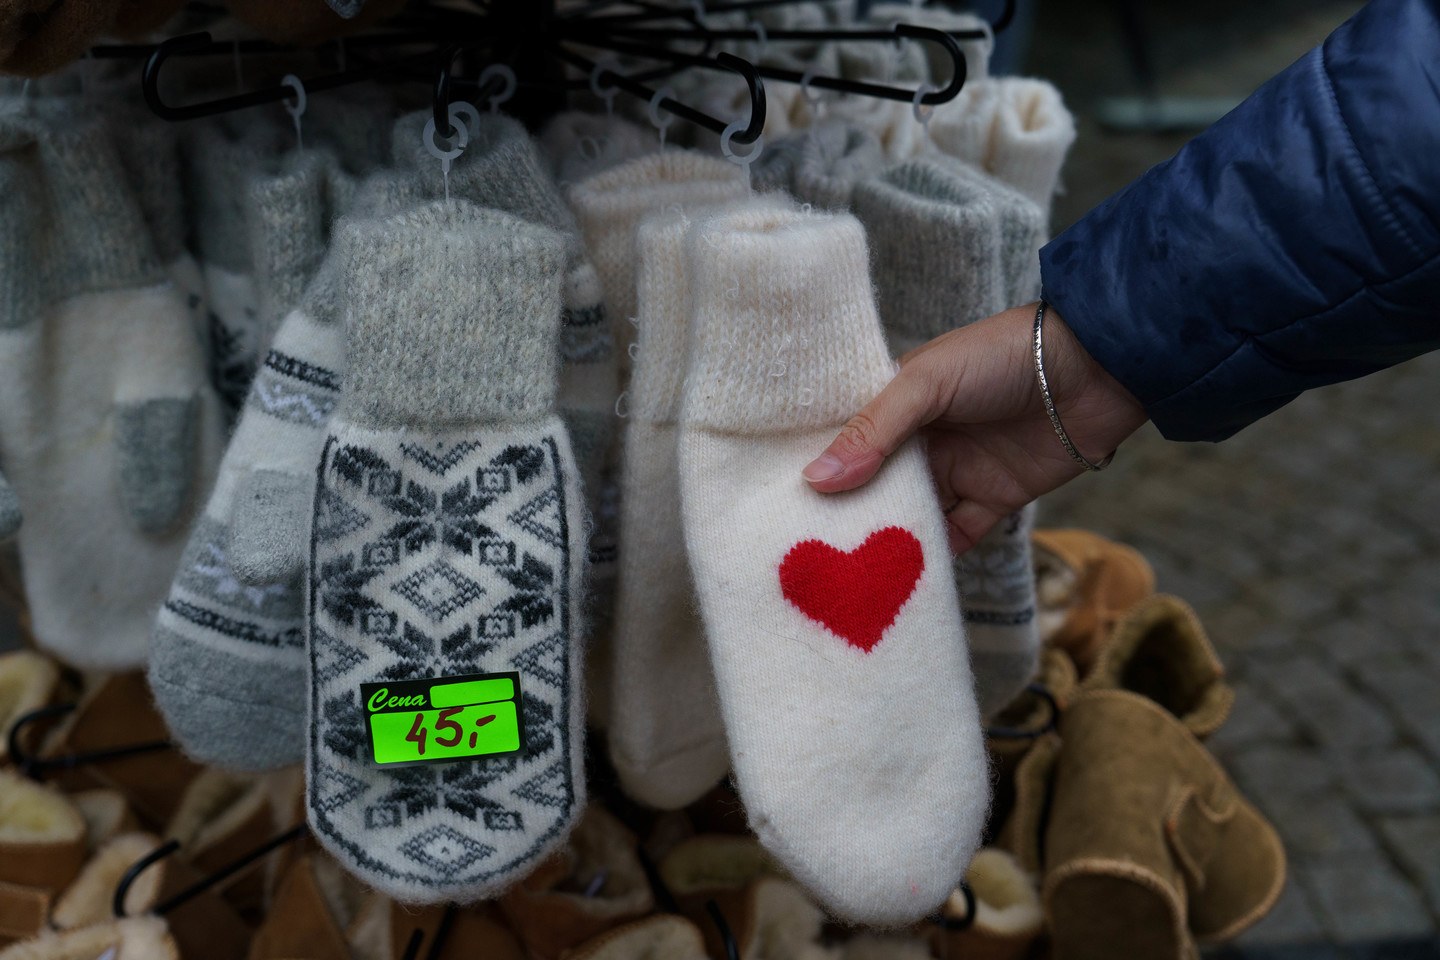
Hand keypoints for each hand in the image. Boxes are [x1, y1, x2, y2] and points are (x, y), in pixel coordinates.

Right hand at [802, 303, 1148, 553]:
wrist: (1097, 368)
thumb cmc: (1004, 356)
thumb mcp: (927, 384)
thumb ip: (874, 432)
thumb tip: (816, 481)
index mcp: (898, 402)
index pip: (846, 442)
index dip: (817, 472)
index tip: (777, 508)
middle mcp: (922, 440)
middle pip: (875, 488)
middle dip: (847, 519)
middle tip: (803, 559)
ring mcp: (958, 471)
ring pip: (912, 518)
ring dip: (887, 545)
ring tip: (844, 580)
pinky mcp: (993, 501)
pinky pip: (955, 537)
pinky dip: (933, 561)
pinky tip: (901, 584)